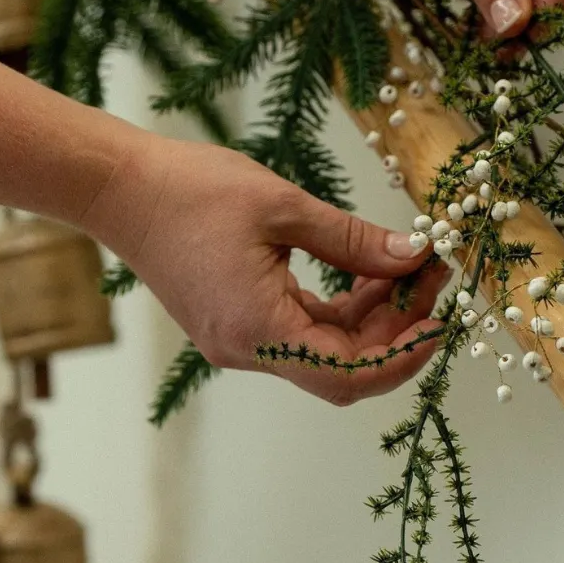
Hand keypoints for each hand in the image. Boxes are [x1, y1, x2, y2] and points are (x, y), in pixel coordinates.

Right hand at [89, 133, 449, 403]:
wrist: (120, 188)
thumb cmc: (191, 191)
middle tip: (433, 275)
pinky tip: (367, 271)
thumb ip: (354, 241)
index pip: (350, 373)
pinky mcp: (235, 322)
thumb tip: (412, 256)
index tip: (443, 319)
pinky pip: (301, 330)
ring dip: (372, 317)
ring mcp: (238, 340)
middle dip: (397, 328)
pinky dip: (340, 307)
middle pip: (343, 367)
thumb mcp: (285, 208)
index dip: (405, 354)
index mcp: (258, 331)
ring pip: (325, 350)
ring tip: (407, 265)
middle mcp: (246, 350)